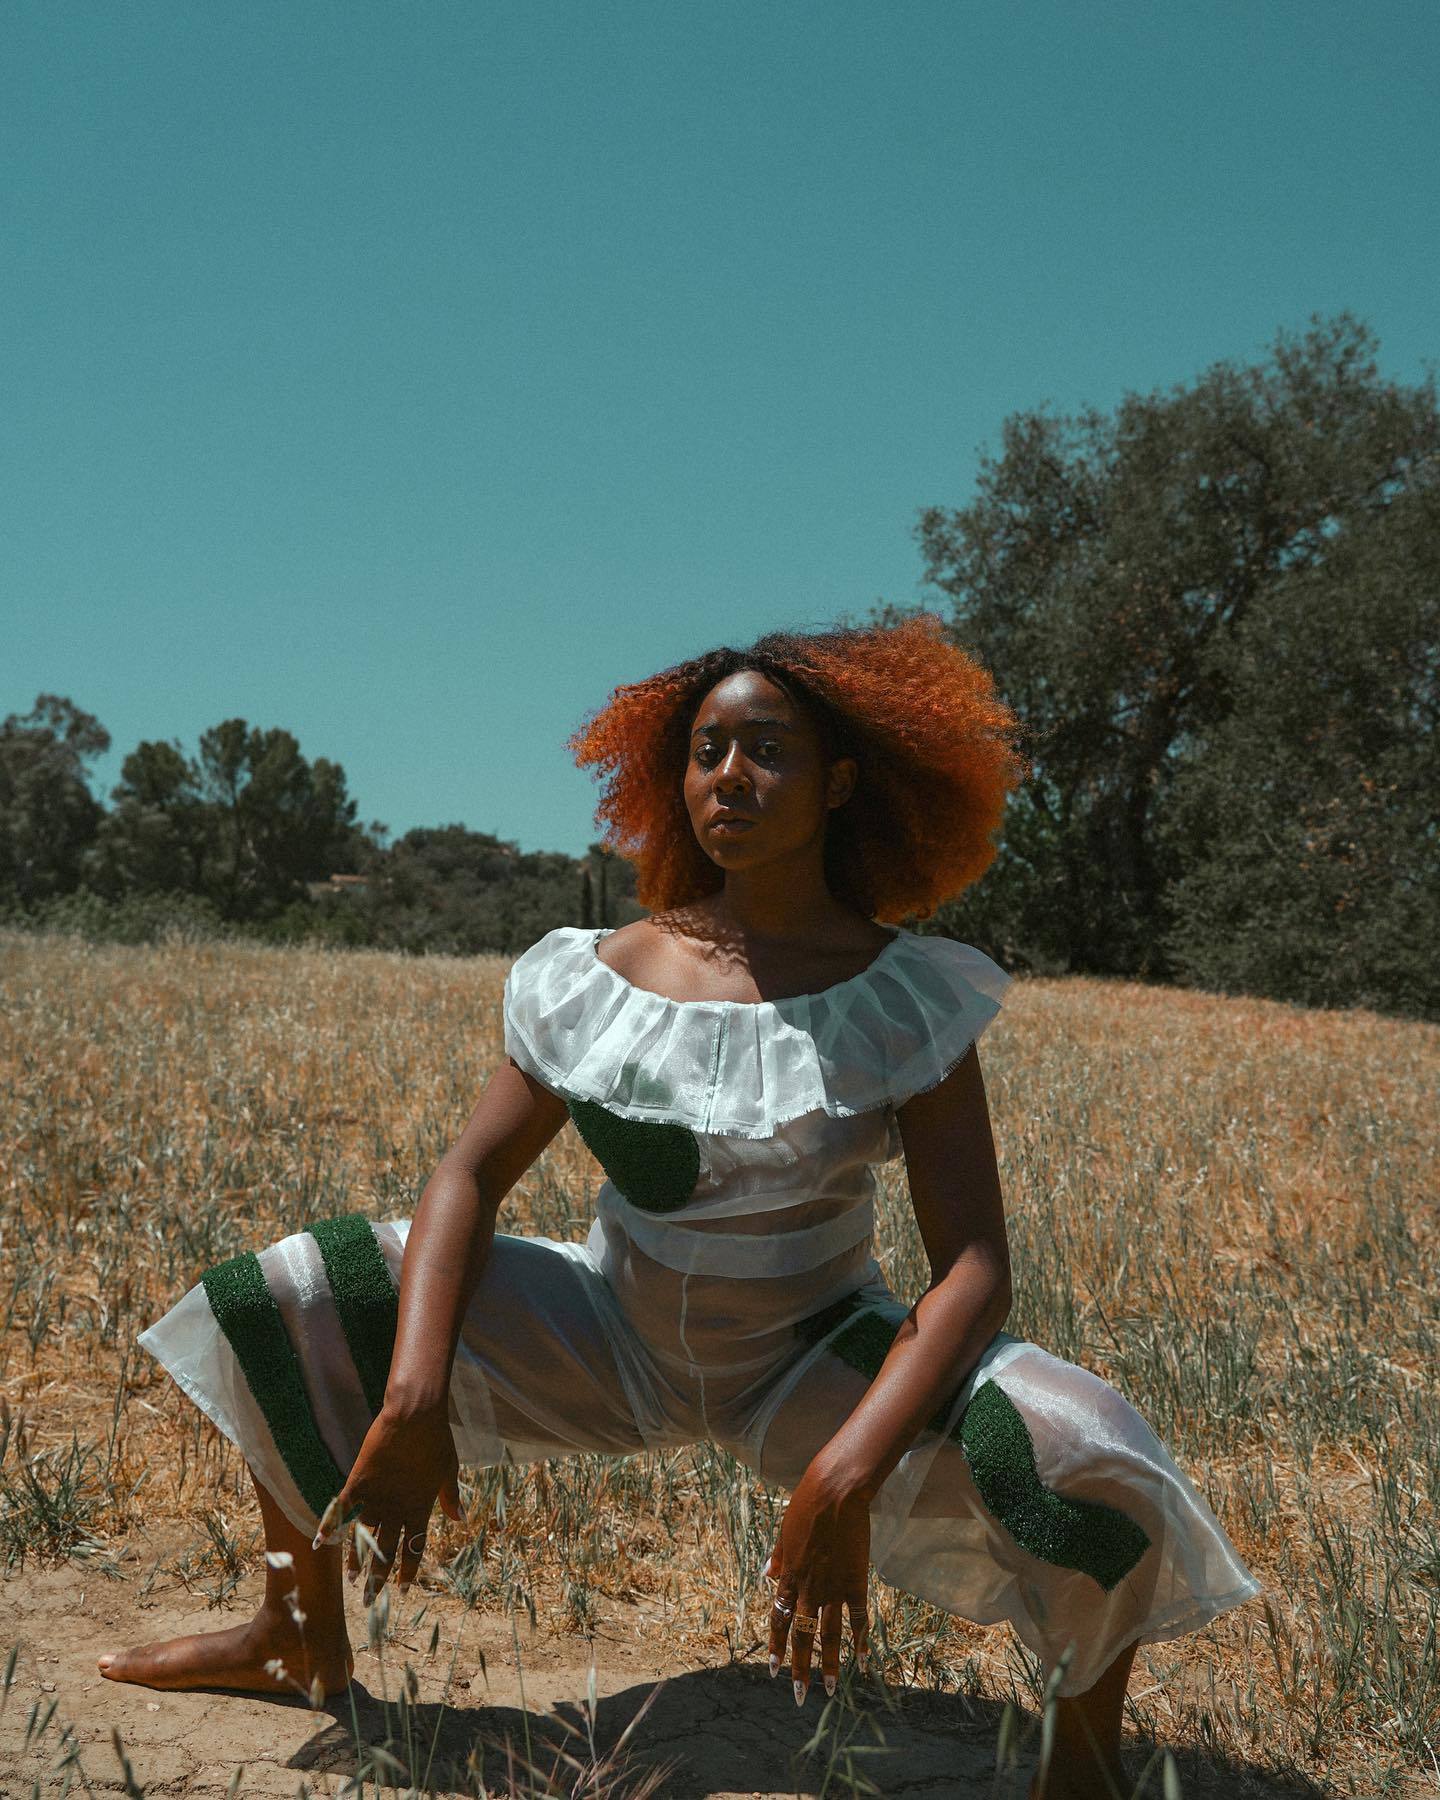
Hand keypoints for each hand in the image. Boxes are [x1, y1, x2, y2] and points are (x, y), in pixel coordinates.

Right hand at [314, 1403, 461, 1599]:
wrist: (415, 1416)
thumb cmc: (436, 1440)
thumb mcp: (448, 1470)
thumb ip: (450, 1497)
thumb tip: (460, 1519)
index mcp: (419, 1508)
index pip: (413, 1548)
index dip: (407, 1570)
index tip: (402, 1590)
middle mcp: (396, 1509)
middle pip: (385, 1550)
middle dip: (378, 1577)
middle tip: (369, 1601)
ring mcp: (376, 1497)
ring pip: (363, 1535)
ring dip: (357, 1558)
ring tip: (352, 1579)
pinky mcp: (359, 1482)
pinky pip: (342, 1510)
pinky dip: (330, 1526)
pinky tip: (319, 1542)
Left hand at [766, 1455, 870, 1703]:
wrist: (835, 1493)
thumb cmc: (806, 1506)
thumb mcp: (783, 1532)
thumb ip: (777, 1557)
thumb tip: (766, 1574)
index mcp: (789, 1577)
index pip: (779, 1619)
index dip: (776, 1645)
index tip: (773, 1669)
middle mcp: (808, 1589)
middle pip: (801, 1636)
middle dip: (799, 1668)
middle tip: (799, 1696)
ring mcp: (832, 1588)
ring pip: (828, 1635)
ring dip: (828, 1665)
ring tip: (828, 1690)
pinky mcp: (855, 1582)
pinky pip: (858, 1618)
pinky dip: (860, 1641)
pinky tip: (863, 1661)